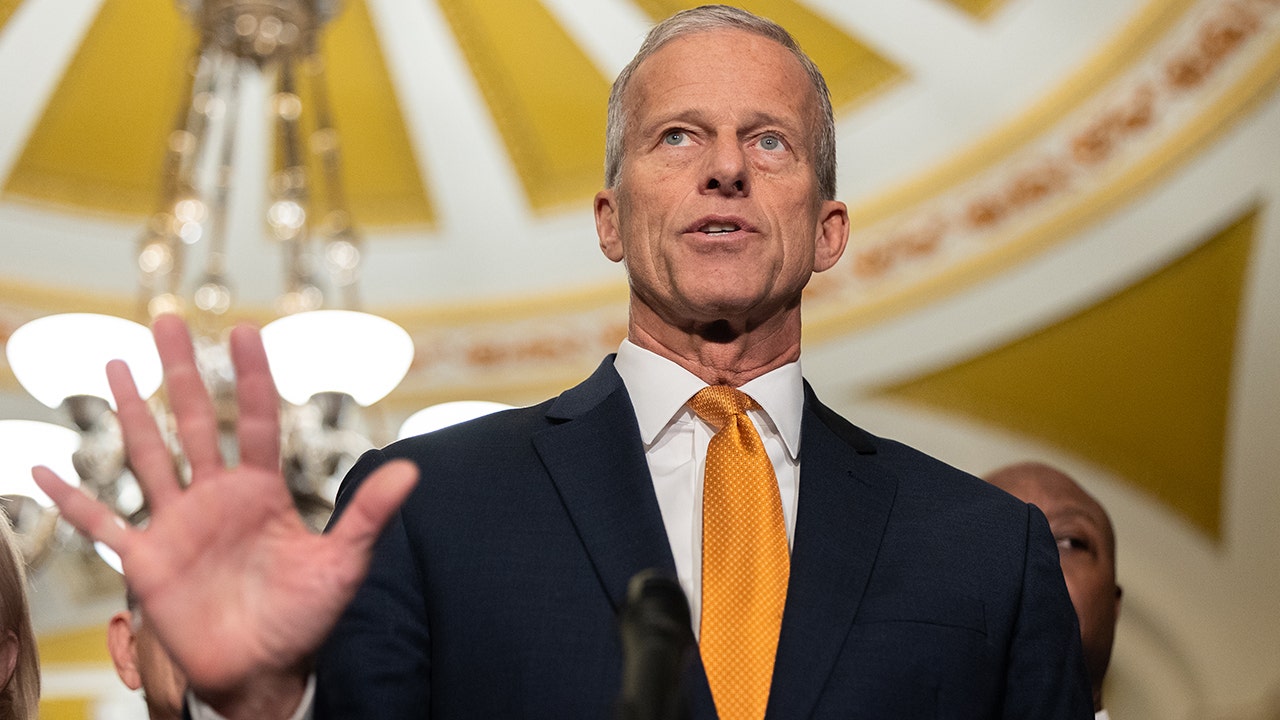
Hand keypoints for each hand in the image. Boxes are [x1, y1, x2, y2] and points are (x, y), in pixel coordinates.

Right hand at [33, 314, 417, 718]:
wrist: (267, 671)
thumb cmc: (306, 617)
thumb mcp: (343, 563)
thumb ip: (369, 515)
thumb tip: (411, 472)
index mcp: (262, 491)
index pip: (254, 421)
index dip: (250, 376)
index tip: (243, 329)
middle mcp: (217, 498)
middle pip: (193, 421)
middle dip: (181, 370)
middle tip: (166, 318)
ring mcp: (179, 525)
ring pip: (148, 456)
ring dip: (130, 412)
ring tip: (117, 364)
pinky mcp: (148, 560)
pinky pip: (103, 525)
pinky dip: (72, 501)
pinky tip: (44, 472)